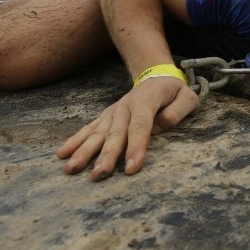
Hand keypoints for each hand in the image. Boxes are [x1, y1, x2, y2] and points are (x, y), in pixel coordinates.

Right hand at [57, 77, 199, 180]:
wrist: (155, 76)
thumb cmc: (173, 91)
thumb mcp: (187, 97)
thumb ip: (177, 111)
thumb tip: (160, 127)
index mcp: (146, 102)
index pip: (141, 127)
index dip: (136, 147)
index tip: (131, 168)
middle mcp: (125, 108)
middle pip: (115, 134)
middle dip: (106, 155)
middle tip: (99, 174)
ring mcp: (112, 113)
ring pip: (97, 134)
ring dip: (84, 151)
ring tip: (72, 168)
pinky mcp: (105, 118)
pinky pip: (88, 129)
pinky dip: (75, 141)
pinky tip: (63, 154)